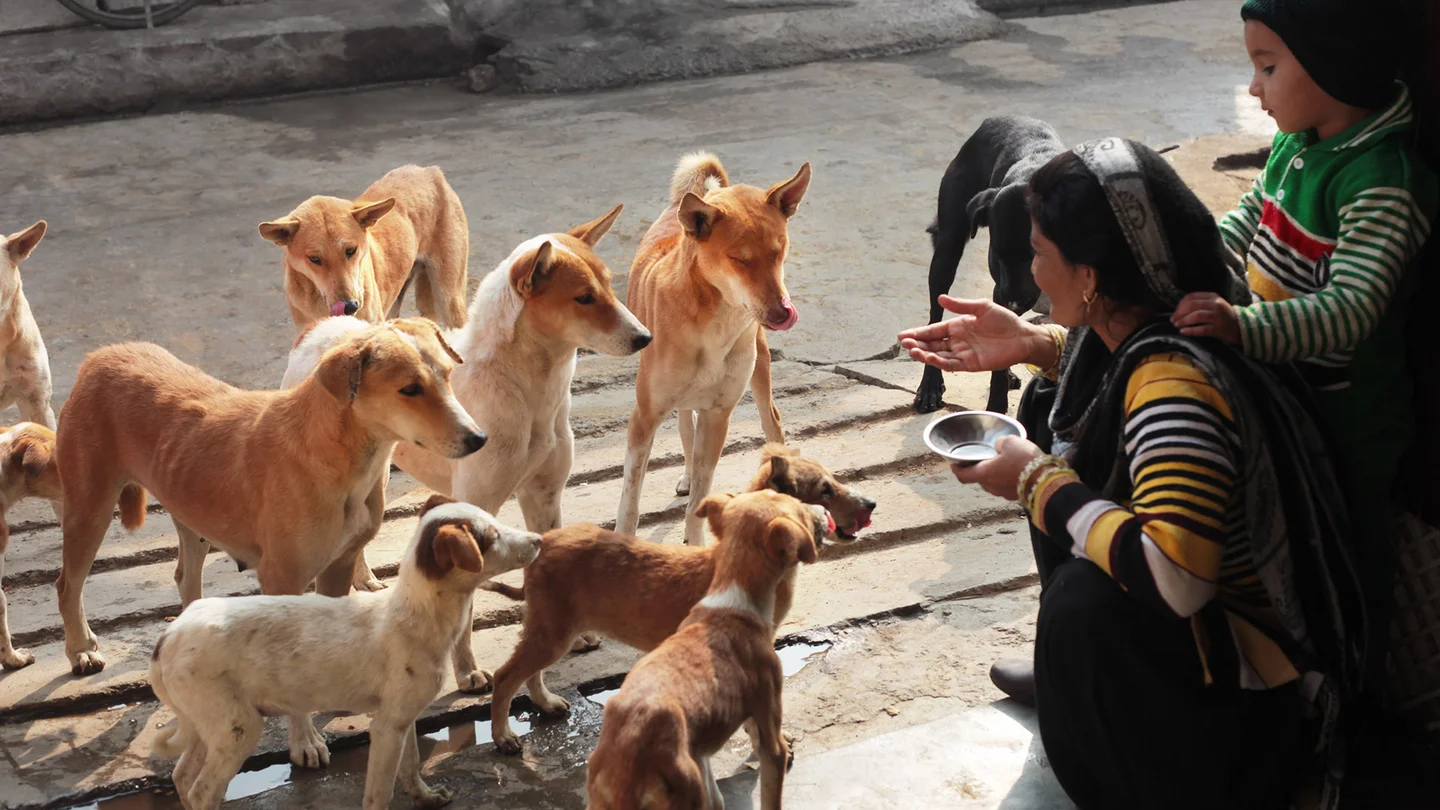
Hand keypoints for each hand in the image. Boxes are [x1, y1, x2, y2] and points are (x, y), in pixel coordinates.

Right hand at [898, 296, 1047, 372]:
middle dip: (917, 344)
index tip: (903, 335)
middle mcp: (957, 341)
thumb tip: (940, 299)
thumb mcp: (982, 307)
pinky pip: (951, 365)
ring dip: (925, 354)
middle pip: (932, 344)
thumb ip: (961, 305)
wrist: (1023, 337)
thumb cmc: (1005, 320)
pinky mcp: (970, 365)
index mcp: (957, 326)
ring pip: (938, 356)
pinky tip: (930, 358)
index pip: (933, 330)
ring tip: (913, 351)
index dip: (918, 333)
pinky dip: (939, 363)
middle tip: (904, 344)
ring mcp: (962, 354)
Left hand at [949, 436, 1041, 499]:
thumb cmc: (1025, 460)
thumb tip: (999, 446)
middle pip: (979, 478)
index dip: (956, 470)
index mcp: (984, 474)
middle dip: (980, 469)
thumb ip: (999, 442)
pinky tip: (1016, 470)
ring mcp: (1004, 494)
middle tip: (985, 458)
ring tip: (1003, 462)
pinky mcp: (1016, 496)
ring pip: (994, 483)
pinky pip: (1007, 486)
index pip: (963, 475)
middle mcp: (991, 486)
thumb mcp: (1009, 441)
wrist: (1047, 480)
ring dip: (995, 474)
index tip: (954, 464)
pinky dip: (1007, 479)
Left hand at [1171, 293, 1239, 343]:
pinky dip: (1191, 330)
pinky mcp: (1219, 328)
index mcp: (1213, 297)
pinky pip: (1202, 329)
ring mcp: (1218, 316)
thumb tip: (1179, 309)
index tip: (1175, 312)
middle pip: (1193, 306)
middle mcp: (1216, 305)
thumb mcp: (1213, 305)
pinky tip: (1183, 332)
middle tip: (1173, 320)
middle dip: (1180, 313)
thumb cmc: (1223, 316)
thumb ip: (1200, 303)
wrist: (1241, 327)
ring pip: (1196, 316)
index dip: (1180, 305)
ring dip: (1184, 321)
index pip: (1192, 297)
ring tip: (1177, 325)